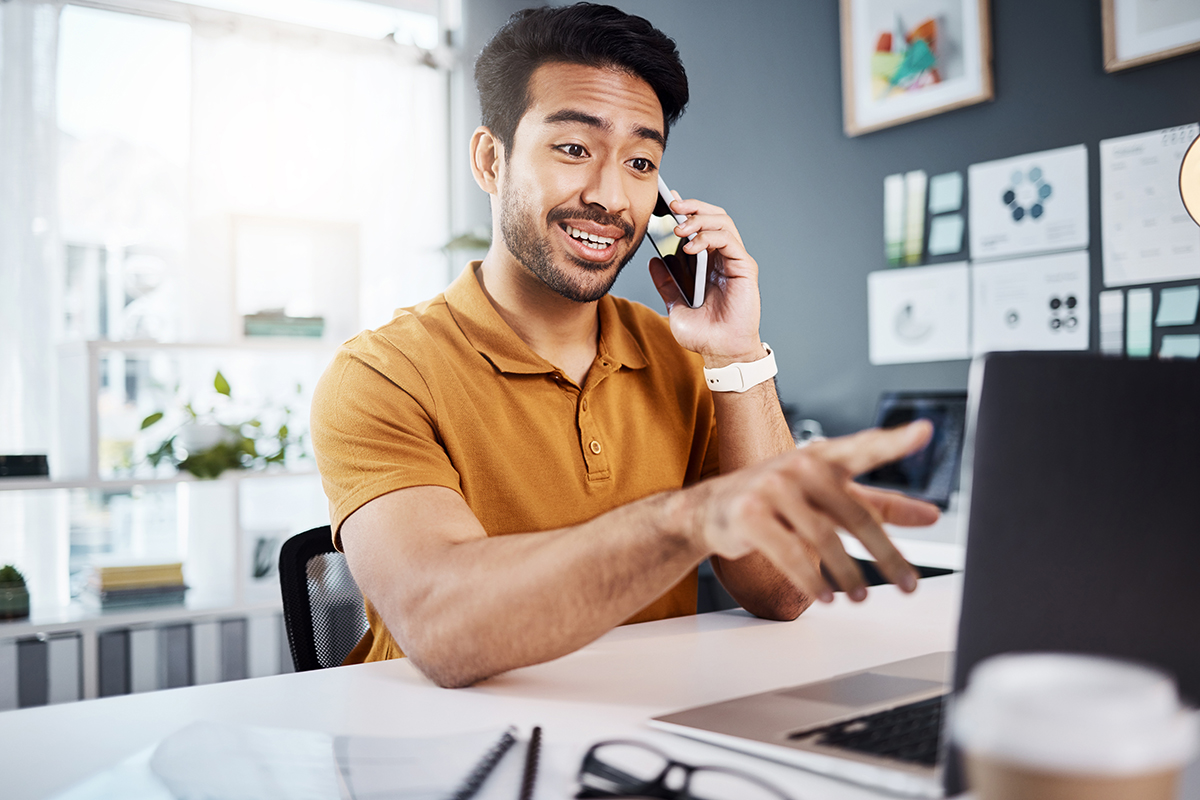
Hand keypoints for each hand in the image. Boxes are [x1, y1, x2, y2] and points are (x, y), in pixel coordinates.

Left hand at [648, 195, 763, 366]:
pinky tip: (691, 246)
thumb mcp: (675, 305)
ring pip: (722, 222)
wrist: (720, 352)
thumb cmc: (704, 333)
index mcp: (708, 262)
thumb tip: (654, 261)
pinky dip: (709, 237)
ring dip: (699, 219)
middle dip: (692, 207)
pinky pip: (729, 241)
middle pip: (713, 216)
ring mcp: (735, 261)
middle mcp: (723, 258)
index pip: (700, 226)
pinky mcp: (744, 268)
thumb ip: (666, 283)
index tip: (667, 201)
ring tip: (679, 227)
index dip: (686, 210)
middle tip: (672, 205)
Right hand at [683, 421, 937, 602]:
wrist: (710, 509)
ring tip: (860, 597)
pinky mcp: (751, 514)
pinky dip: (811, 581)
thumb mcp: (829, 495)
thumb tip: (932, 515)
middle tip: (907, 583)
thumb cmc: (777, 498)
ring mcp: (772, 487)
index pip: (865, 448)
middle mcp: (800, 466)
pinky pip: (791, 554)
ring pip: (824, 539)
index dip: (894, 441)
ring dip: (848, 575)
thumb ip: (881, 504)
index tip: (923, 432)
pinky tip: (824, 597)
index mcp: (824, 457)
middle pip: (856, 514)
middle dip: (886, 555)